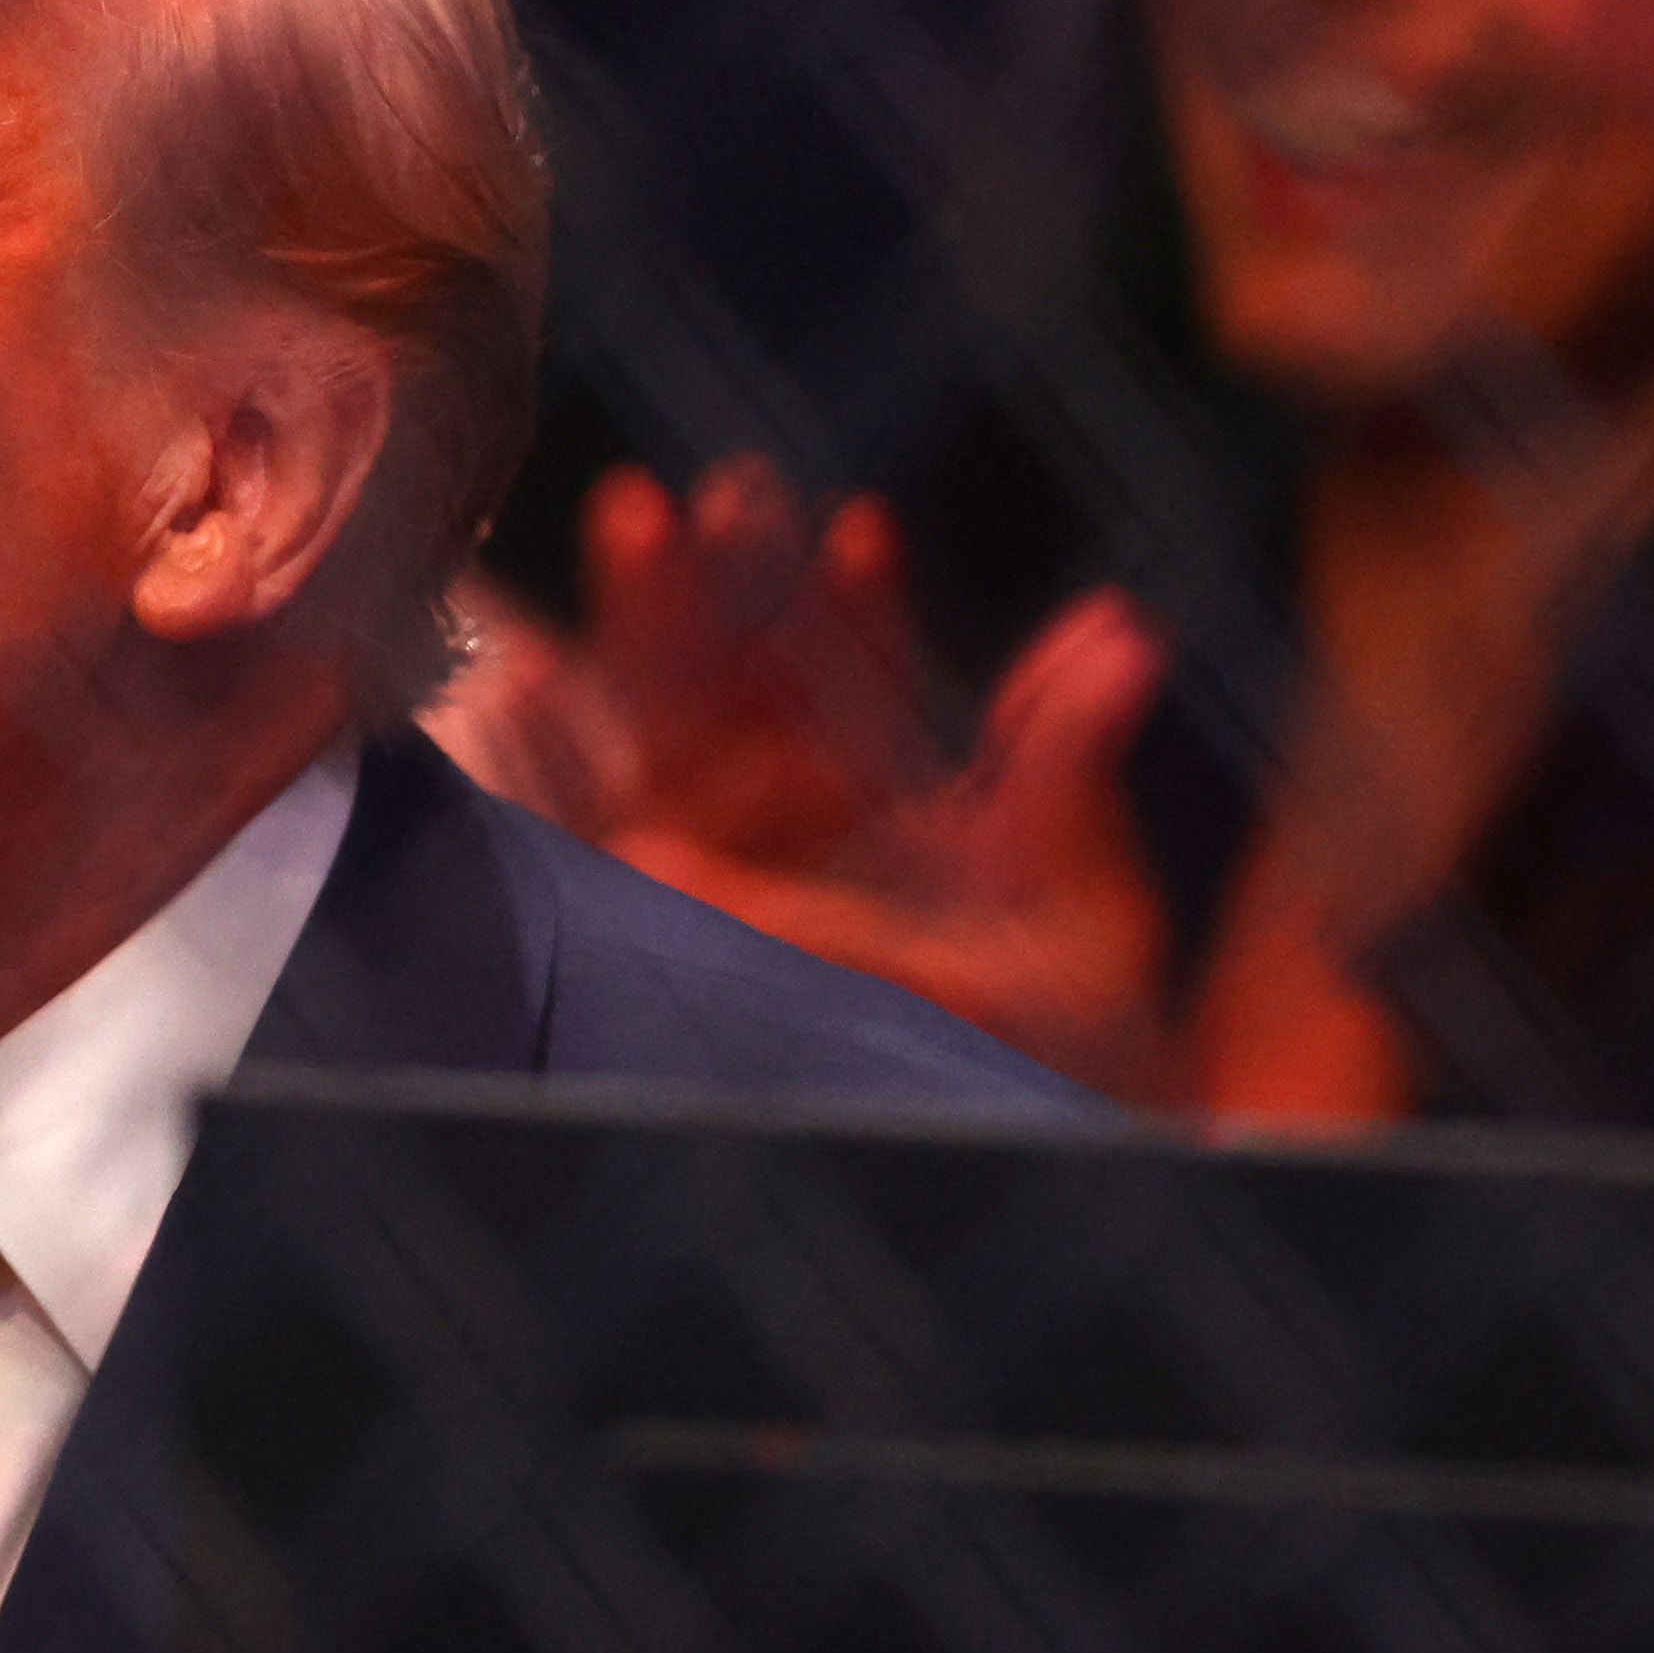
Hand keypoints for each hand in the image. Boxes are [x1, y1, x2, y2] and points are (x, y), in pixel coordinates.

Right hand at [432, 461, 1180, 1097]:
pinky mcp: (624, 920)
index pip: (856, 679)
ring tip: (634, 517)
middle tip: (727, 494)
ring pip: (653, 720)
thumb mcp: (1074, 900)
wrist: (978, 1158)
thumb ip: (1064, 760)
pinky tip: (531, 670)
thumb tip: (1123, 626)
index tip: (860, 529)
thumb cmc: (1038, 1049)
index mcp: (876, 799)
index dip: (859, 603)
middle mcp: (775, 819)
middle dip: (730, 579)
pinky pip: (574, 817)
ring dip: (640, 619)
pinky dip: (546, 743)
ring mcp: (692, 864)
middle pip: (739, 675)